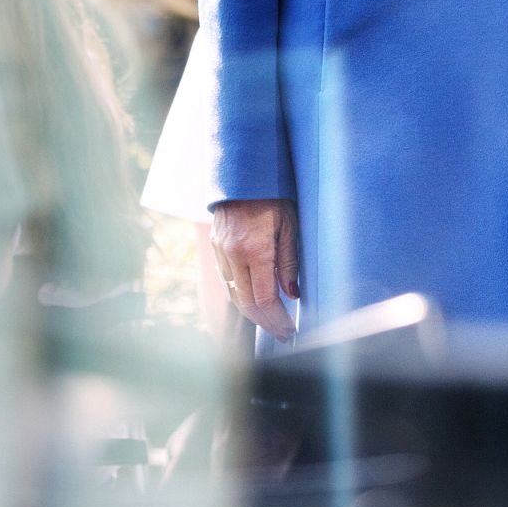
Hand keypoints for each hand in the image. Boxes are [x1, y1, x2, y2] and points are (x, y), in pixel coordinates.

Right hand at [210, 198, 299, 340]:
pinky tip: (256, 301)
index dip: (278, 319)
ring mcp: (221, 252)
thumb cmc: (272, 194)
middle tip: (283, 334)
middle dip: (266, 323)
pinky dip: (242, 296)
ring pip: (235, 295)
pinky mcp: (216, 248)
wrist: (241, 173)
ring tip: (272, 322)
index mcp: (254, 249)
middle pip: (247, 304)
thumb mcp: (290, 224)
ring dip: (254, 313)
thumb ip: (290, 261)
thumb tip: (292, 294)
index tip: (290, 330)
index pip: (265, 298)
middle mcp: (233, 255)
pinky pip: (228, 282)